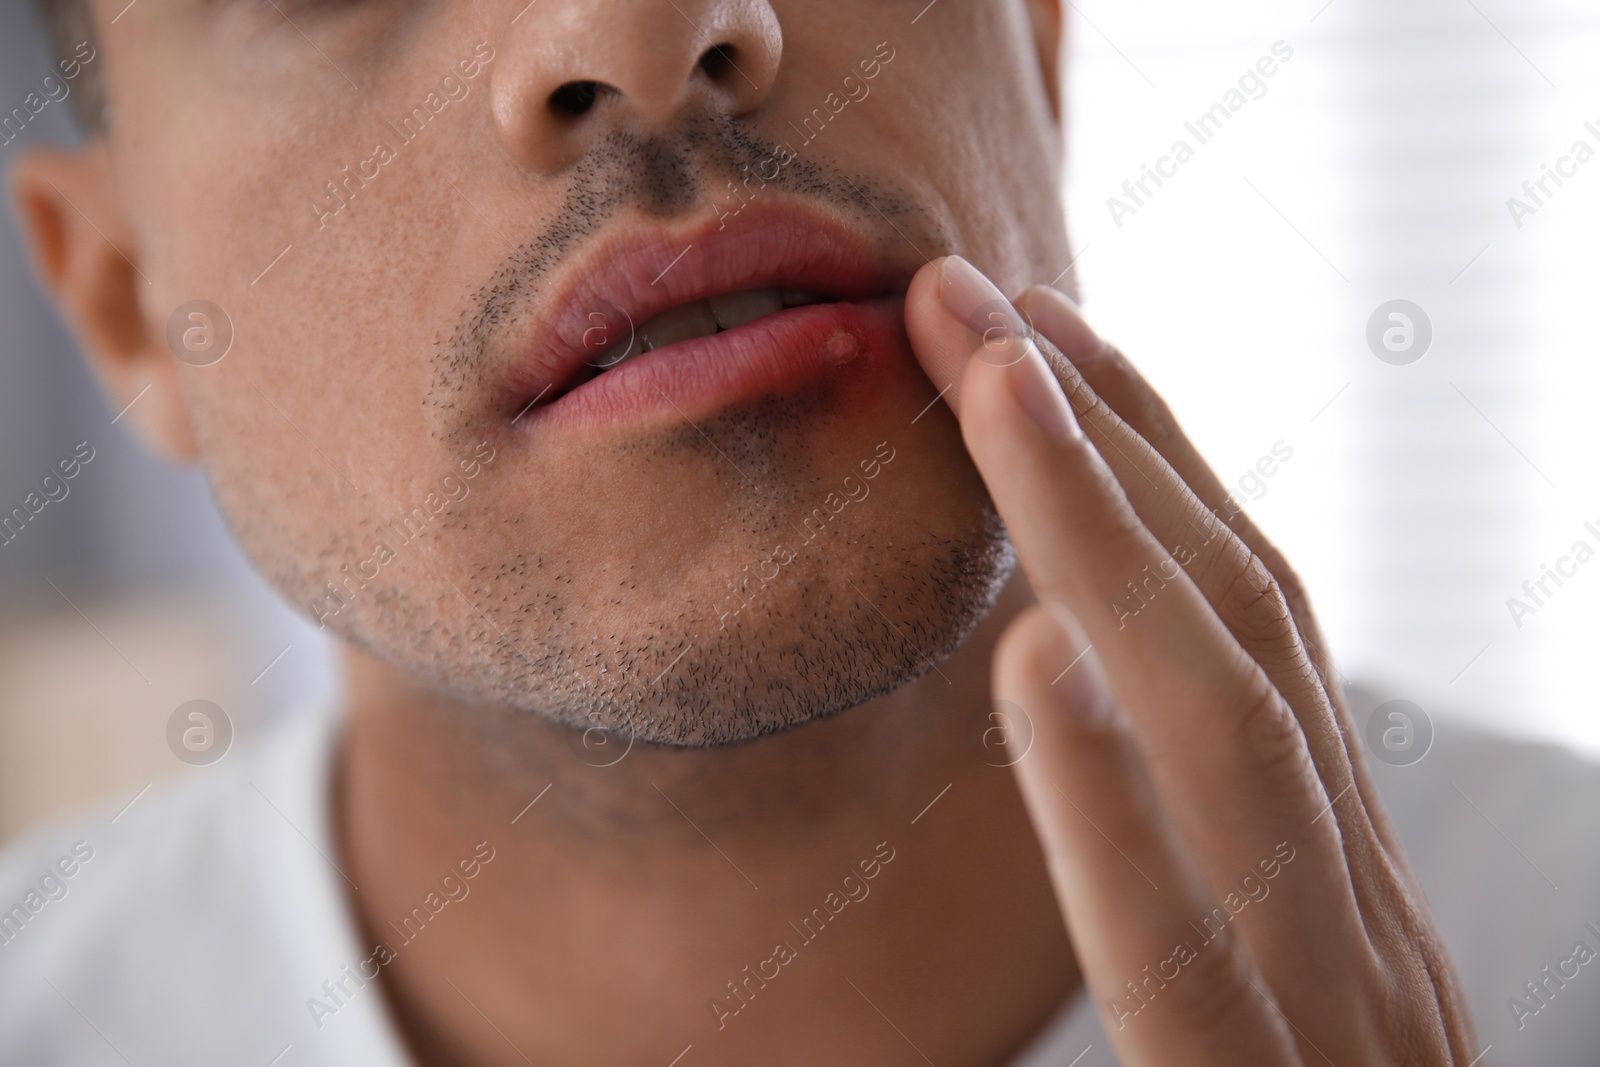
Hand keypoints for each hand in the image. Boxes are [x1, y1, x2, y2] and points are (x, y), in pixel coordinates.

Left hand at [903, 257, 1478, 1063]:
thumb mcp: (1261, 994)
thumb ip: (1197, 856)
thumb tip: (1076, 677)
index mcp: (1335, 881)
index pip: (1243, 627)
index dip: (1142, 464)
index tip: (1033, 341)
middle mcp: (1356, 920)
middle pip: (1234, 631)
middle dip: (1103, 444)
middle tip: (971, 296)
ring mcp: (1342, 1024)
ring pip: (1234, 745)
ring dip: (1109, 549)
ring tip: (999, 394)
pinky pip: (1191, 961)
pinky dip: (1116, 806)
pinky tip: (1037, 673)